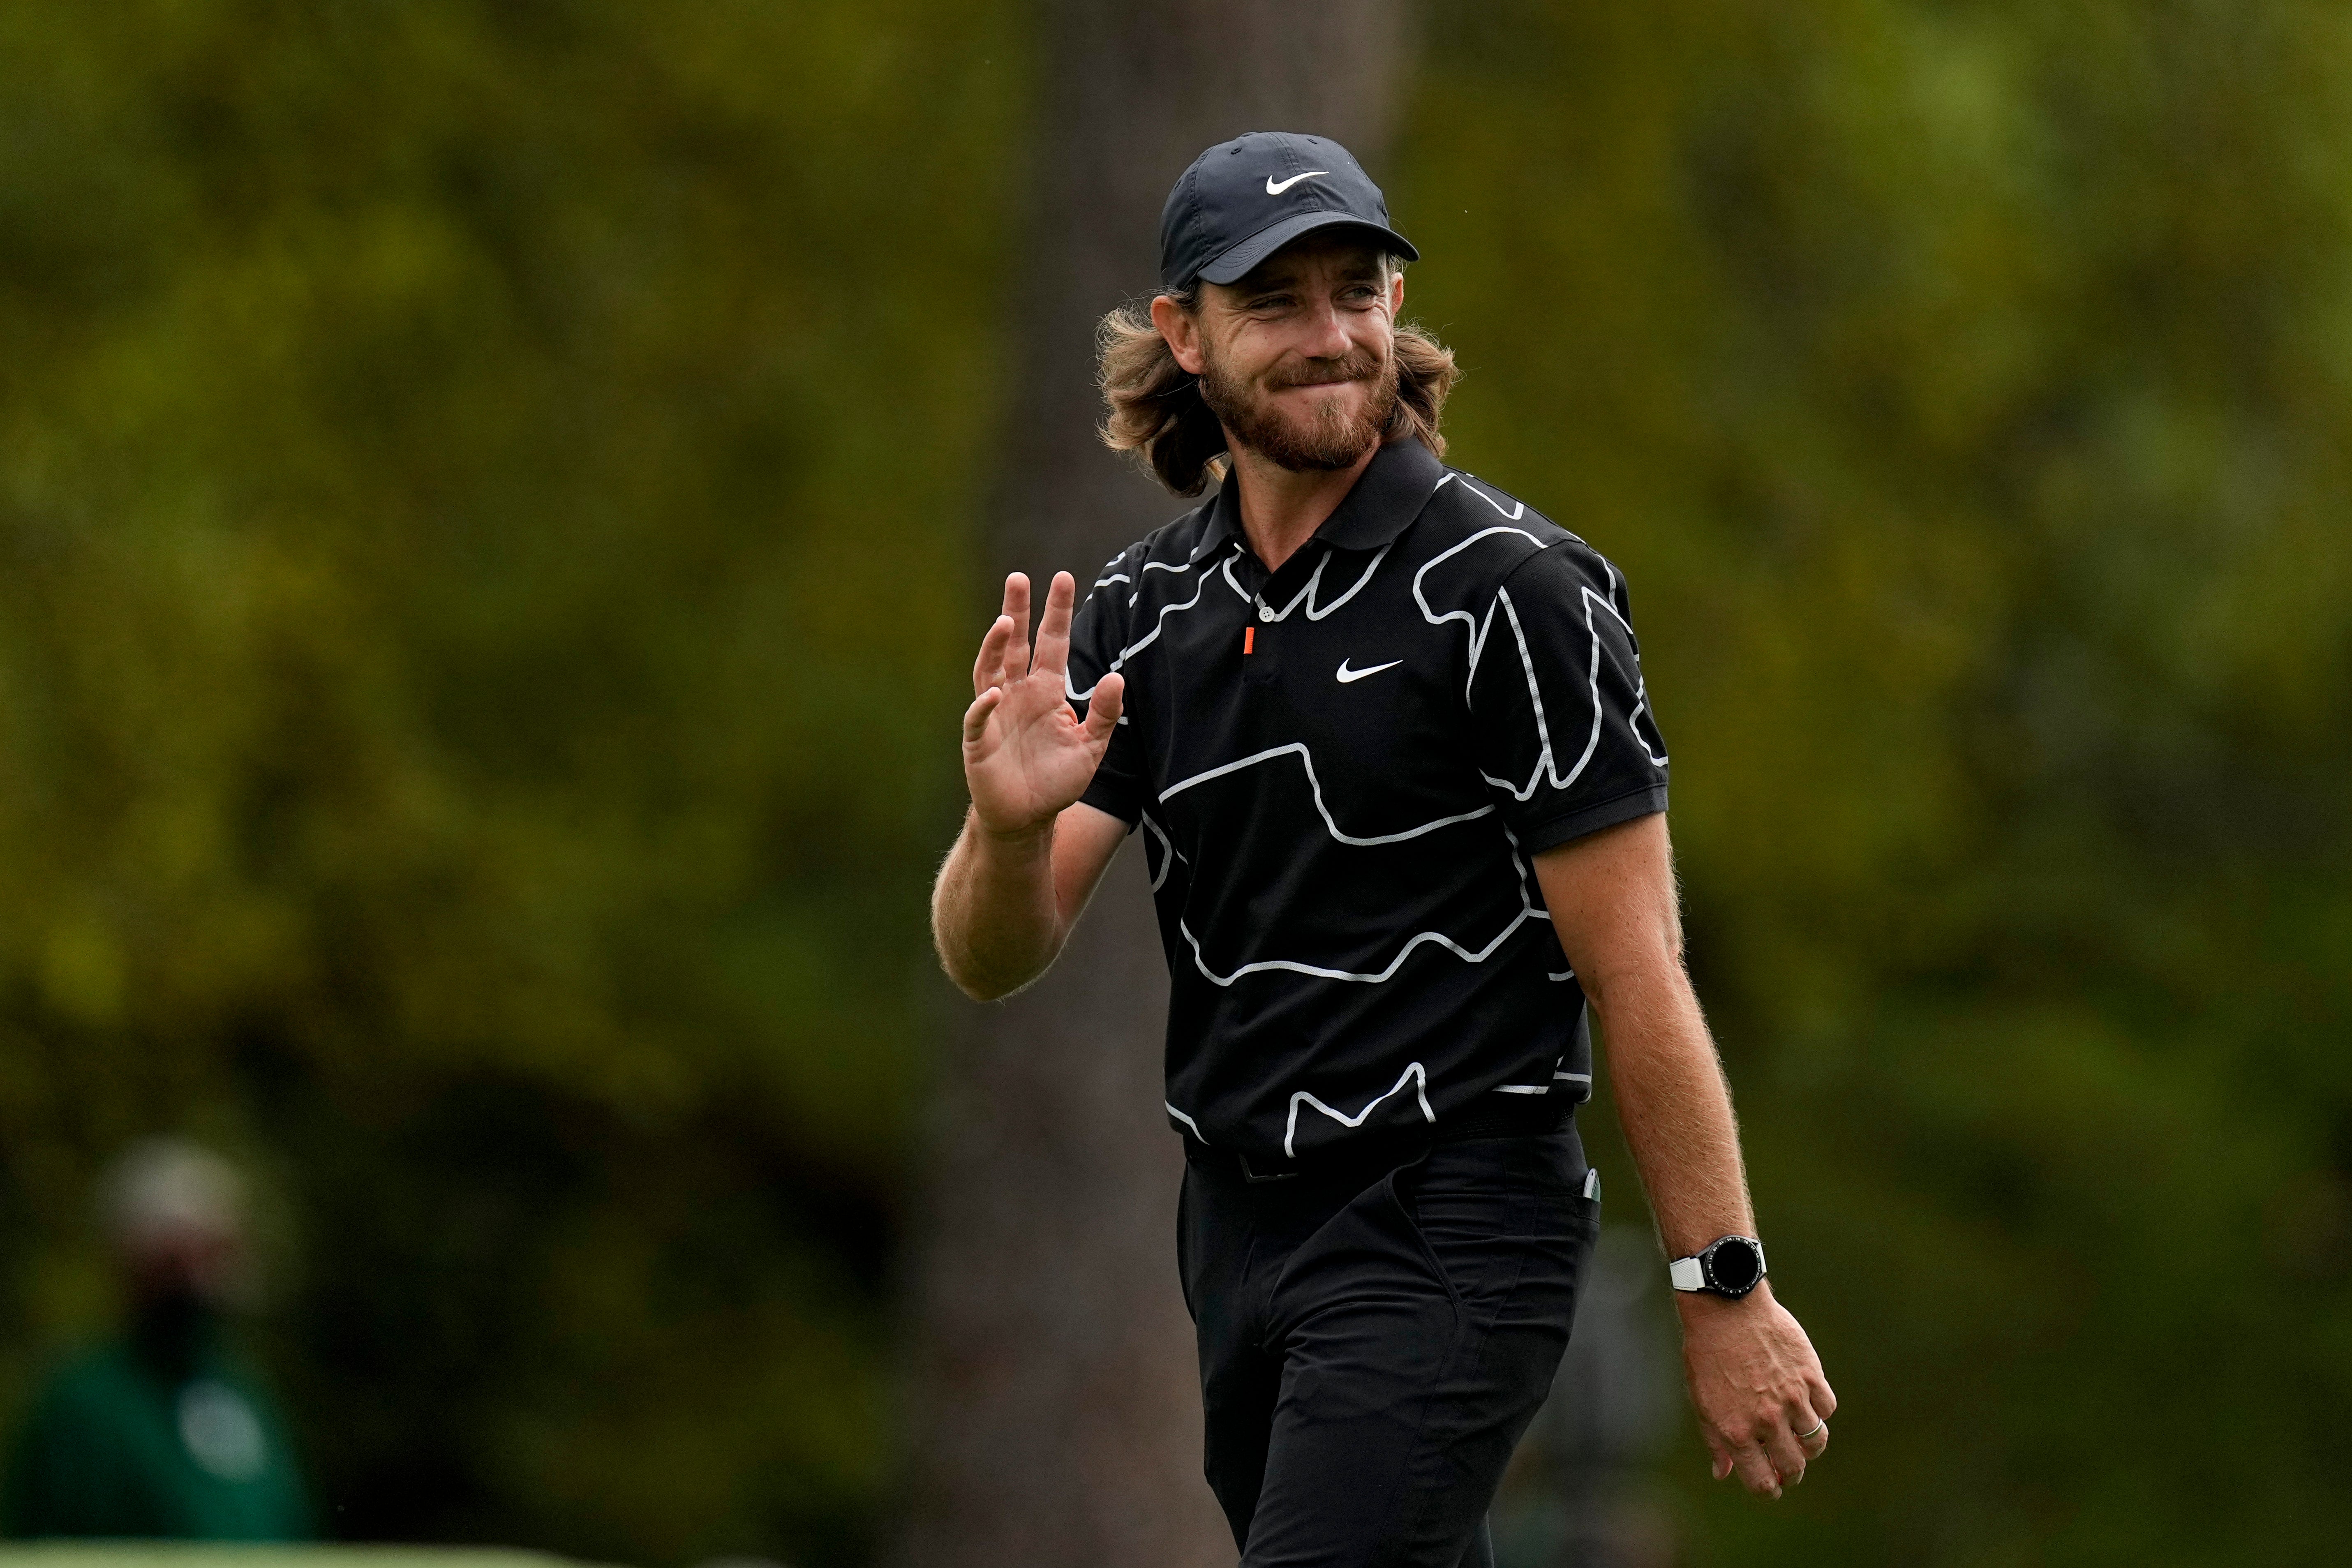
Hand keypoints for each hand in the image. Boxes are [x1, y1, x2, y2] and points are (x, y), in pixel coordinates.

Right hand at [963, 571, 1124, 838]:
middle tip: (1019, 578)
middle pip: (1015, 644)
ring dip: (996, 646)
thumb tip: (1117, 677)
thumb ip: (1104, 714)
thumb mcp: (1090, 747)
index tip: (1063, 578)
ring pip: (991, 670)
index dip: (1057, 612)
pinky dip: (983, 705)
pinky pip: (978, 717)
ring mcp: (995, 714)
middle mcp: (1018, 694)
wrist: (1027, 818)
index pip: (1052, 643)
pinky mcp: (979, 740)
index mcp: (1046, 691)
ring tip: (1006, 621)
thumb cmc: (1055, 781)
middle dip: (1017, 610)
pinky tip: (994, 693)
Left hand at [1678, 1282, 1835, 1498]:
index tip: (1772, 1486)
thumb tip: (1723, 1474)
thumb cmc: (1707, 1355)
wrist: (1725, 1309)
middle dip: (1791, 1472)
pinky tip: (1806, 1403)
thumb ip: (1715, 1441)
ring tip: (1798, 1436)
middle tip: (1788, 1466)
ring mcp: (1791, 1397)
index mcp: (1736, 1431)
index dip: (1769, 1489)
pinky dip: (1819, 1410)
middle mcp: (1766, 1419)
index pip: (1762, 1481)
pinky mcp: (1810, 1375)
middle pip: (1794, 1466)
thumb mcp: (1702, 1402)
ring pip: (1816, 1441)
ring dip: (1808, 1444)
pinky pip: (1826, 1408)